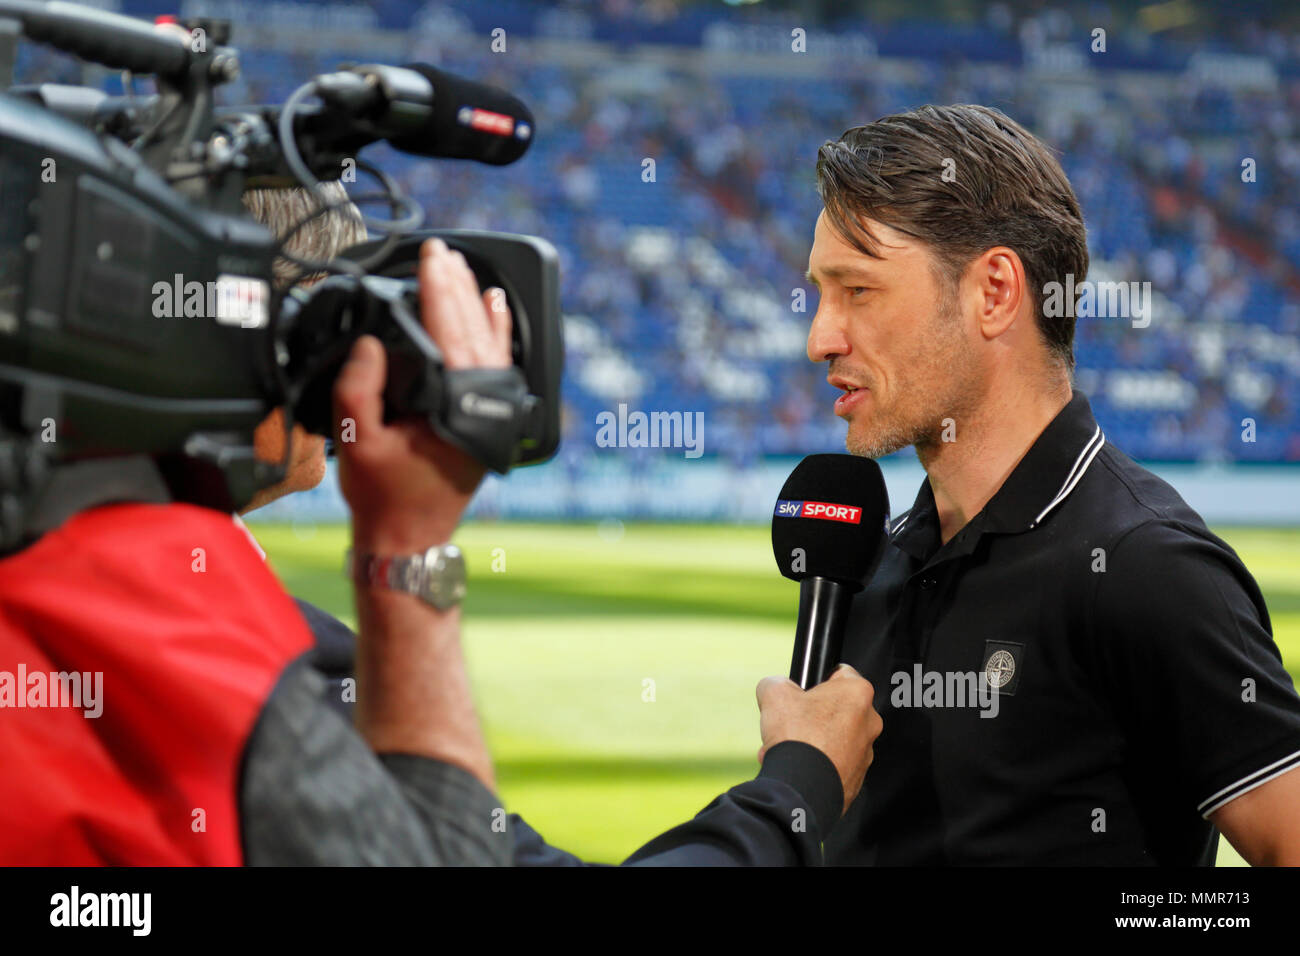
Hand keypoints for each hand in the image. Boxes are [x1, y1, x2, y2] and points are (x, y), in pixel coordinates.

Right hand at [334, 238, 511, 551]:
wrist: (408, 539)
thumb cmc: (385, 497)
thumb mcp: (358, 442)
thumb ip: (359, 390)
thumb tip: (371, 345)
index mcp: (455, 409)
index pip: (450, 334)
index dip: (439, 290)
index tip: (431, 257)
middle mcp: (483, 408)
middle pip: (474, 332)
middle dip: (456, 287)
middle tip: (442, 252)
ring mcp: (492, 414)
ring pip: (490, 345)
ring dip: (475, 304)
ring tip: (464, 269)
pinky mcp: (490, 420)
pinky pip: (499, 366)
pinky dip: (496, 333)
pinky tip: (495, 307)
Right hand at [756, 663, 881, 816]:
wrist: (802, 785)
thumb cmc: (797, 737)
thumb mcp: (774, 692)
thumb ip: (777, 682)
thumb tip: (776, 687)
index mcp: (857, 693)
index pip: (840, 673)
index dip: (817, 681)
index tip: (803, 692)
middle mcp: (869, 722)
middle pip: (835, 710)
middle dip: (811, 716)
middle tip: (791, 724)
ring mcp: (865, 753)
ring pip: (833, 739)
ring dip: (811, 742)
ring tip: (787, 749)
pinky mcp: (856, 778)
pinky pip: (833, 764)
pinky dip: (815, 764)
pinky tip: (796, 766)